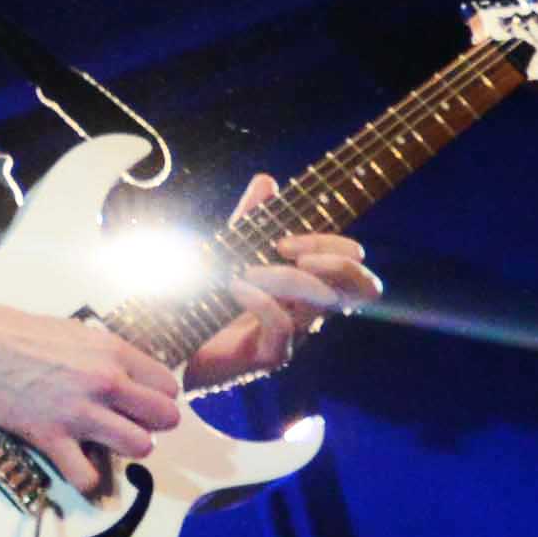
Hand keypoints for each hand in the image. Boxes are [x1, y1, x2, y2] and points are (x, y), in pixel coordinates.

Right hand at [0, 299, 189, 497]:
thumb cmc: (12, 332)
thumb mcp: (73, 331)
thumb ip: (106, 355)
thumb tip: (123, 375)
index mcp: (112, 352)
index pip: (167, 386)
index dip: (157, 396)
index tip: (142, 401)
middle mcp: (104, 382)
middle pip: (164, 418)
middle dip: (151, 423)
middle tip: (129, 422)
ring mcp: (79, 412)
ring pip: (140, 447)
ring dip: (127, 449)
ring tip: (107, 442)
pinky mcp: (50, 437)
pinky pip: (87, 475)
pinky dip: (86, 477)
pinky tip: (78, 465)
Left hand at [177, 177, 376, 386]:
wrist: (172, 346)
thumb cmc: (208, 300)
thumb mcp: (230, 250)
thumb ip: (250, 220)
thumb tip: (267, 181)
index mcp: (310, 285)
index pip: (353, 264)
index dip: (333, 246)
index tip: (284, 241)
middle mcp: (310, 311)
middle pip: (365, 288)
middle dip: (337, 261)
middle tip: (287, 251)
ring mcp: (294, 335)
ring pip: (323, 304)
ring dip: (286, 276)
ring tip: (247, 269)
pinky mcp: (269, 356)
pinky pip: (284, 328)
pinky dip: (261, 301)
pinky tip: (235, 288)